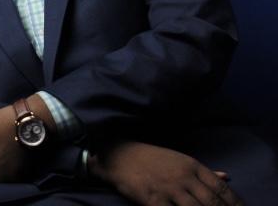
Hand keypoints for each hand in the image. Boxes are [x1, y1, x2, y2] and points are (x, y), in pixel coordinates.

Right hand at [88, 141, 242, 205]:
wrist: (121, 155)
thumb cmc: (152, 158)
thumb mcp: (179, 159)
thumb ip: (203, 171)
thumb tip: (226, 177)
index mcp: (191, 166)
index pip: (220, 188)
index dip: (235, 203)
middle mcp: (183, 177)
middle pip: (212, 202)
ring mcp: (169, 189)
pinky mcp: (154, 200)